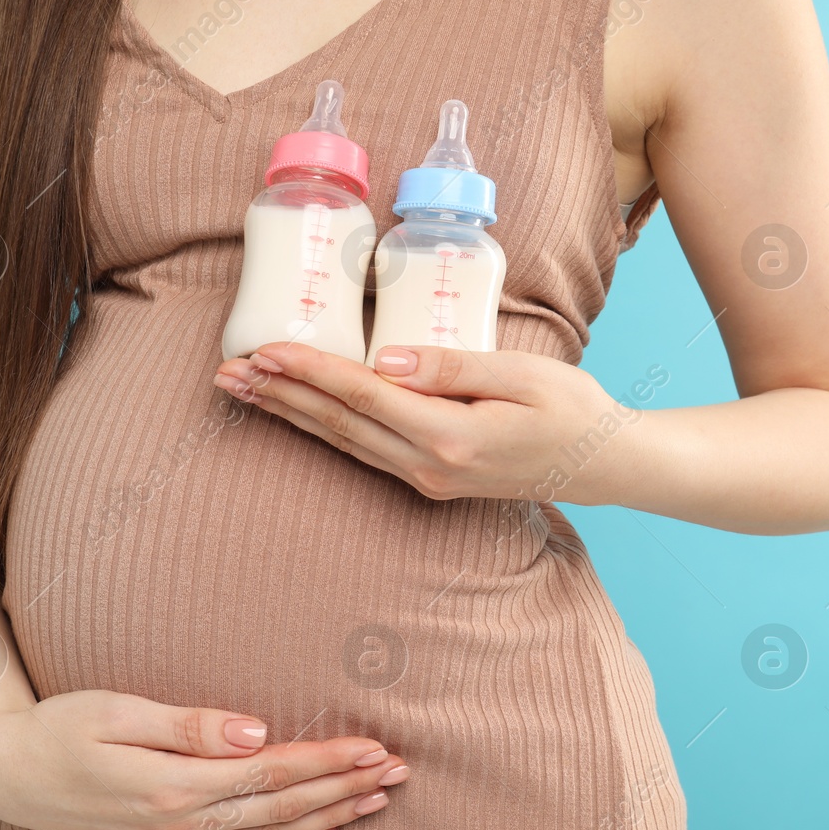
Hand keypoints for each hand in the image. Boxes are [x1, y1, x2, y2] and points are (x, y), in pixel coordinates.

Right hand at [0, 690, 409, 829]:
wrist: (10, 774)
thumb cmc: (63, 727)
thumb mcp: (119, 710)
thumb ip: (190, 724)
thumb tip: (255, 730)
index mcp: (175, 785)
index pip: (273, 773)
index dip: (328, 761)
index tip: (374, 746)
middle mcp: (182, 825)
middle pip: (284, 808)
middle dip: (347, 788)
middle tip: (399, 769)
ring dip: (331, 818)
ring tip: (378, 800)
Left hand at [213, 342, 641, 504]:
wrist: (604, 464)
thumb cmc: (572, 409)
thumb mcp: (522, 373)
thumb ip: (450, 367)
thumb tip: (383, 361)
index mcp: (451, 436)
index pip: (363, 396)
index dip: (309, 371)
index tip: (263, 349)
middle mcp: (430, 466)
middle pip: (338, 425)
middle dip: (279, 396)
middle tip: (225, 373)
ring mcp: (428, 479)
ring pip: (343, 443)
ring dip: (291, 415)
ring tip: (244, 391)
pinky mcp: (432, 480)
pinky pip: (363, 451)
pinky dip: (324, 429)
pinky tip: (298, 413)